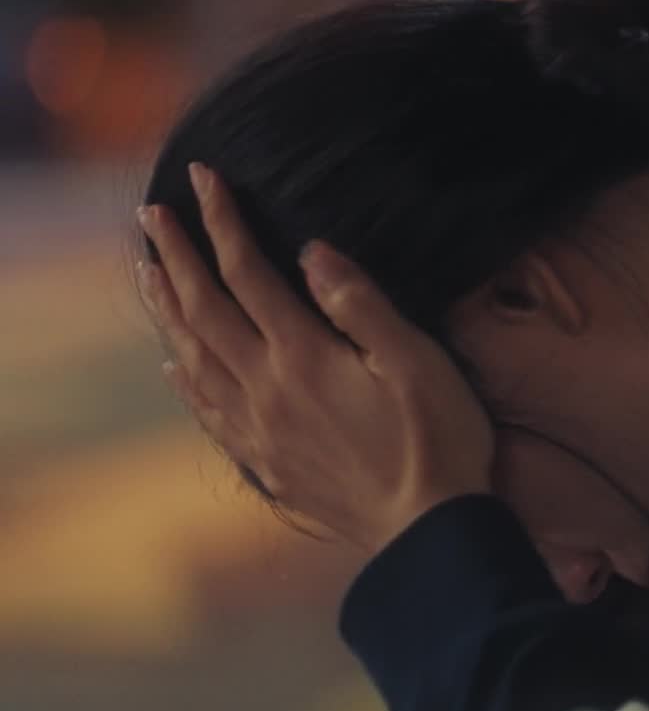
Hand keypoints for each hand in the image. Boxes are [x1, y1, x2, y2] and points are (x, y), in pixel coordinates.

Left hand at [139, 163, 494, 553]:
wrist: (426, 531)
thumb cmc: (439, 441)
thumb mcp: (416, 362)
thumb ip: (361, 305)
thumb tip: (312, 251)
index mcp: (303, 356)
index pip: (249, 273)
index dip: (223, 222)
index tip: (203, 179)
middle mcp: (267, 390)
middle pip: (205, 311)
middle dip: (175, 256)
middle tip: (150, 213)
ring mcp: (261, 431)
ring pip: (194, 360)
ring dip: (167, 312)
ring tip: (147, 274)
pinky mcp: (268, 464)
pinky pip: (209, 413)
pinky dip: (185, 380)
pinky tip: (176, 367)